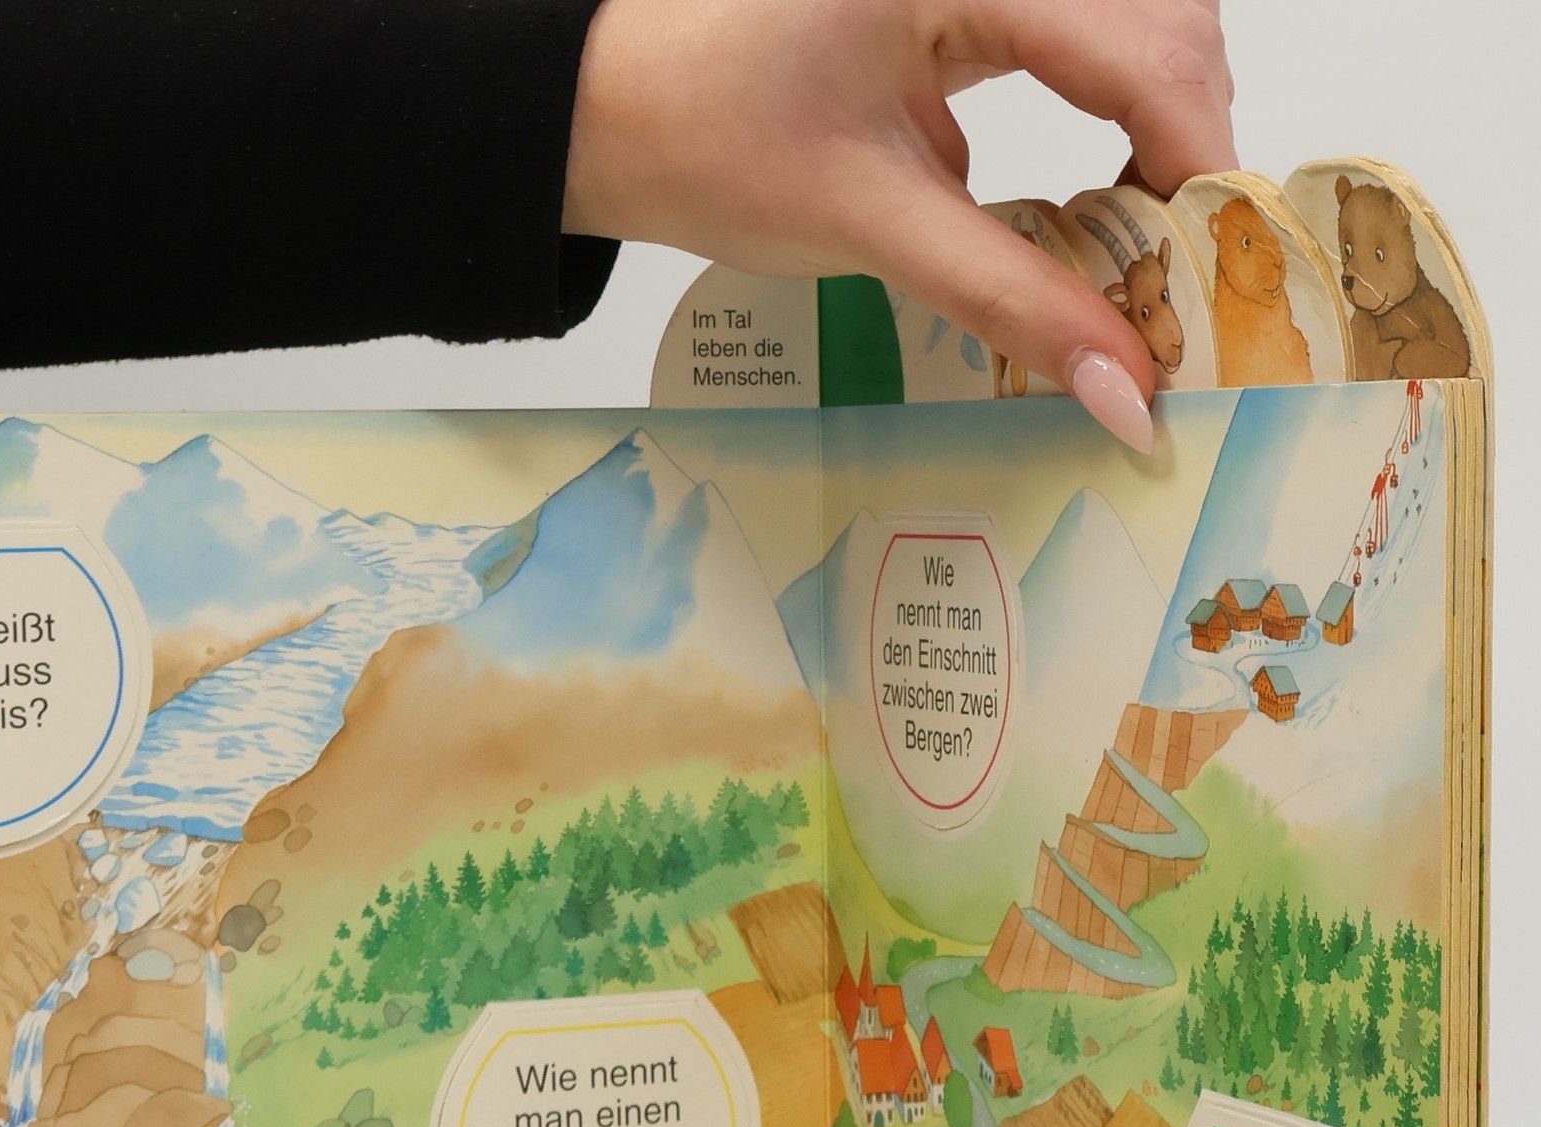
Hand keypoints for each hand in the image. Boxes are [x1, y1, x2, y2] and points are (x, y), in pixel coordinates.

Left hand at [565, 0, 1235, 447]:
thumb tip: (1126, 390)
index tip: (1212, 284)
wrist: (613, 109)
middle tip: (1178, 278)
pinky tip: (1095, 201)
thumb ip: (1011, 300)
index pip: (1150, 50)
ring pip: (1139, 21)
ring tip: (1140, 248)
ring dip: (1158, 128)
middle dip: (1190, 149)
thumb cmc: (709, 141)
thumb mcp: (872, 226)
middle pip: (1169, 22)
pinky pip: (1083, 32)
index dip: (1200, 170)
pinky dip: (1106, 112)